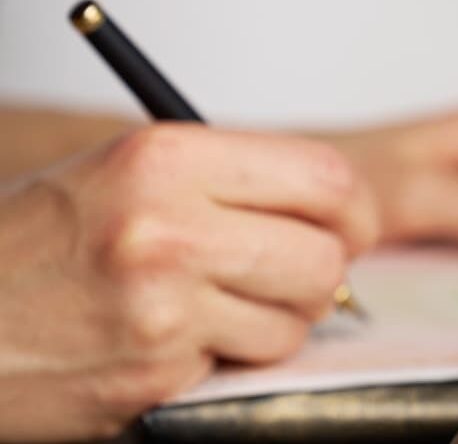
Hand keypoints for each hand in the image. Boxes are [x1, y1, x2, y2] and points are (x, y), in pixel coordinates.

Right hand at [0, 125, 376, 441]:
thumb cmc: (33, 244)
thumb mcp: (124, 173)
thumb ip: (230, 183)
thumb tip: (335, 215)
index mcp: (166, 157)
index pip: (324, 177)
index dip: (353, 209)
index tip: (350, 226)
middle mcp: (168, 225)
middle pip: (325, 256)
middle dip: (319, 275)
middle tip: (286, 276)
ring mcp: (163, 305)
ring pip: (297, 321)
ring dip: (272, 323)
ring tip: (211, 310)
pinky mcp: (156, 371)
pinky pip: (245, 366)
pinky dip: (227, 360)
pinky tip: (175, 343)